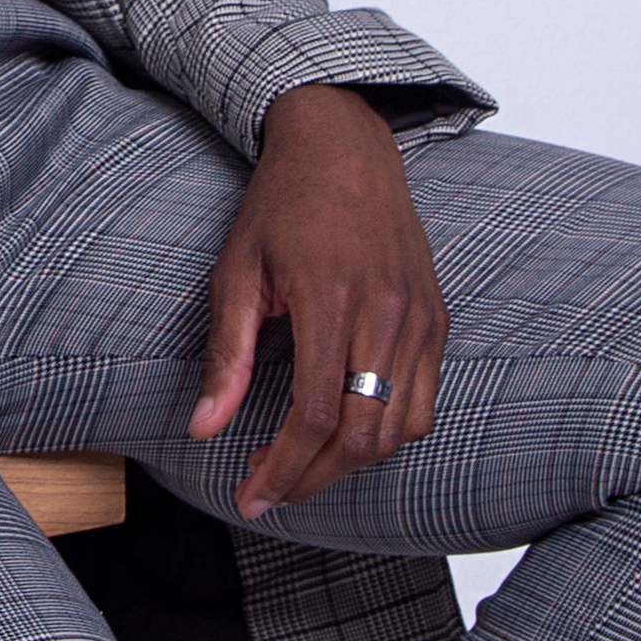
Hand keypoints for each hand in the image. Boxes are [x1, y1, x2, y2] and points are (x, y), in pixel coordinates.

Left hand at [187, 84, 446, 517]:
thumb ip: (225, 355)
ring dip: (352, 462)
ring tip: (304, 462)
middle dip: (313, 478)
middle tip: (270, 488)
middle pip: (362, 435)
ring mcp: (420, 317)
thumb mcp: (237, 271)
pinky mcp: (437, 318)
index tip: (251, 494)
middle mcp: (385, 313)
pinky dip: (390, 431)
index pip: (314, 415)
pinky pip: (425, 401)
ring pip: (401, 428)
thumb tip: (204, 428)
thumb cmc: (283, 203)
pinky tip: (348, 427)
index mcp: (331, 300)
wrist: (343, 146)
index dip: (282, 467)